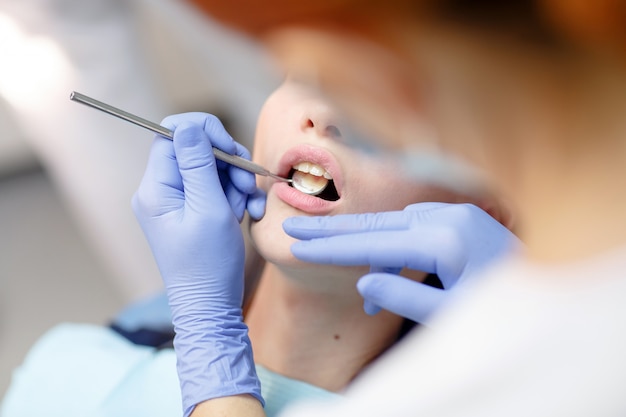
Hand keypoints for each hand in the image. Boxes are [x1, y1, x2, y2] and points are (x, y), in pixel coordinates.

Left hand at [132, 113, 262, 415]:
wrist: (210, 306)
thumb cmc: (208, 264)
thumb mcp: (209, 209)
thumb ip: (199, 163)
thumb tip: (188, 125)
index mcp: (156, 188)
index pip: (173, 134)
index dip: (205, 134)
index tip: (232, 151)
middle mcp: (161, 191)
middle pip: (196, 150)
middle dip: (228, 163)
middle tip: (247, 187)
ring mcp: (177, 202)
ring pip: (211, 169)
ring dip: (236, 183)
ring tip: (249, 208)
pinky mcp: (193, 212)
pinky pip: (216, 189)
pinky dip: (236, 197)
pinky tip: (249, 215)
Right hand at [283, 203, 520, 324]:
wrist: (553, 286)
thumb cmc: (502, 305)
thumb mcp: (452, 313)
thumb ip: (405, 296)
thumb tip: (364, 281)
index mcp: (442, 241)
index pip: (372, 244)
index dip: (330, 246)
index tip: (296, 243)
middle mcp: (445, 218)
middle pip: (373, 223)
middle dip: (330, 228)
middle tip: (291, 227)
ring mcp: (451, 213)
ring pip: (388, 221)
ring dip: (356, 235)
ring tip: (320, 243)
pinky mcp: (455, 216)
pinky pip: (408, 223)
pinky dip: (384, 237)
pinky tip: (371, 252)